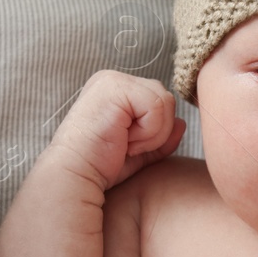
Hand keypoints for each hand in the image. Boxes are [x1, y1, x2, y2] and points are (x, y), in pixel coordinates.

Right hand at [50, 70, 185, 190]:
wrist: (75, 176)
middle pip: (166, 98)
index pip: (160, 101)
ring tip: (125, 143)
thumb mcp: (139, 151)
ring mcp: (113, 80)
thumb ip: (161, 137)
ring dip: (152, 133)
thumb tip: (182, 123)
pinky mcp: (115, 88)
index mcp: (117, 90)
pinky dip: (147, 132)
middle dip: (156, 131)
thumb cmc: (100, 167)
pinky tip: (124, 139)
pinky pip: (157, 106)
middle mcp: (114, 79)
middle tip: (127, 145)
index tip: (127, 146)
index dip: (155, 130)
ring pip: (165, 102)